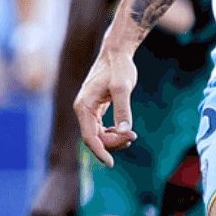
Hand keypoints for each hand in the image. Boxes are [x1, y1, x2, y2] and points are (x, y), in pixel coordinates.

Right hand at [72, 50, 138, 165]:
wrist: (116, 52)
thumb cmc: (118, 67)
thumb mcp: (123, 88)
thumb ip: (123, 110)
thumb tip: (125, 131)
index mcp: (83, 106)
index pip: (89, 136)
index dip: (100, 152)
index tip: (111, 163)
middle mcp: (82, 109)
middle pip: (94, 138)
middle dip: (113, 142)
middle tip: (132, 136)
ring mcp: (88, 109)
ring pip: (98, 135)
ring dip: (114, 139)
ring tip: (131, 135)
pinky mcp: (96, 108)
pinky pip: (101, 128)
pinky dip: (113, 132)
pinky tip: (125, 131)